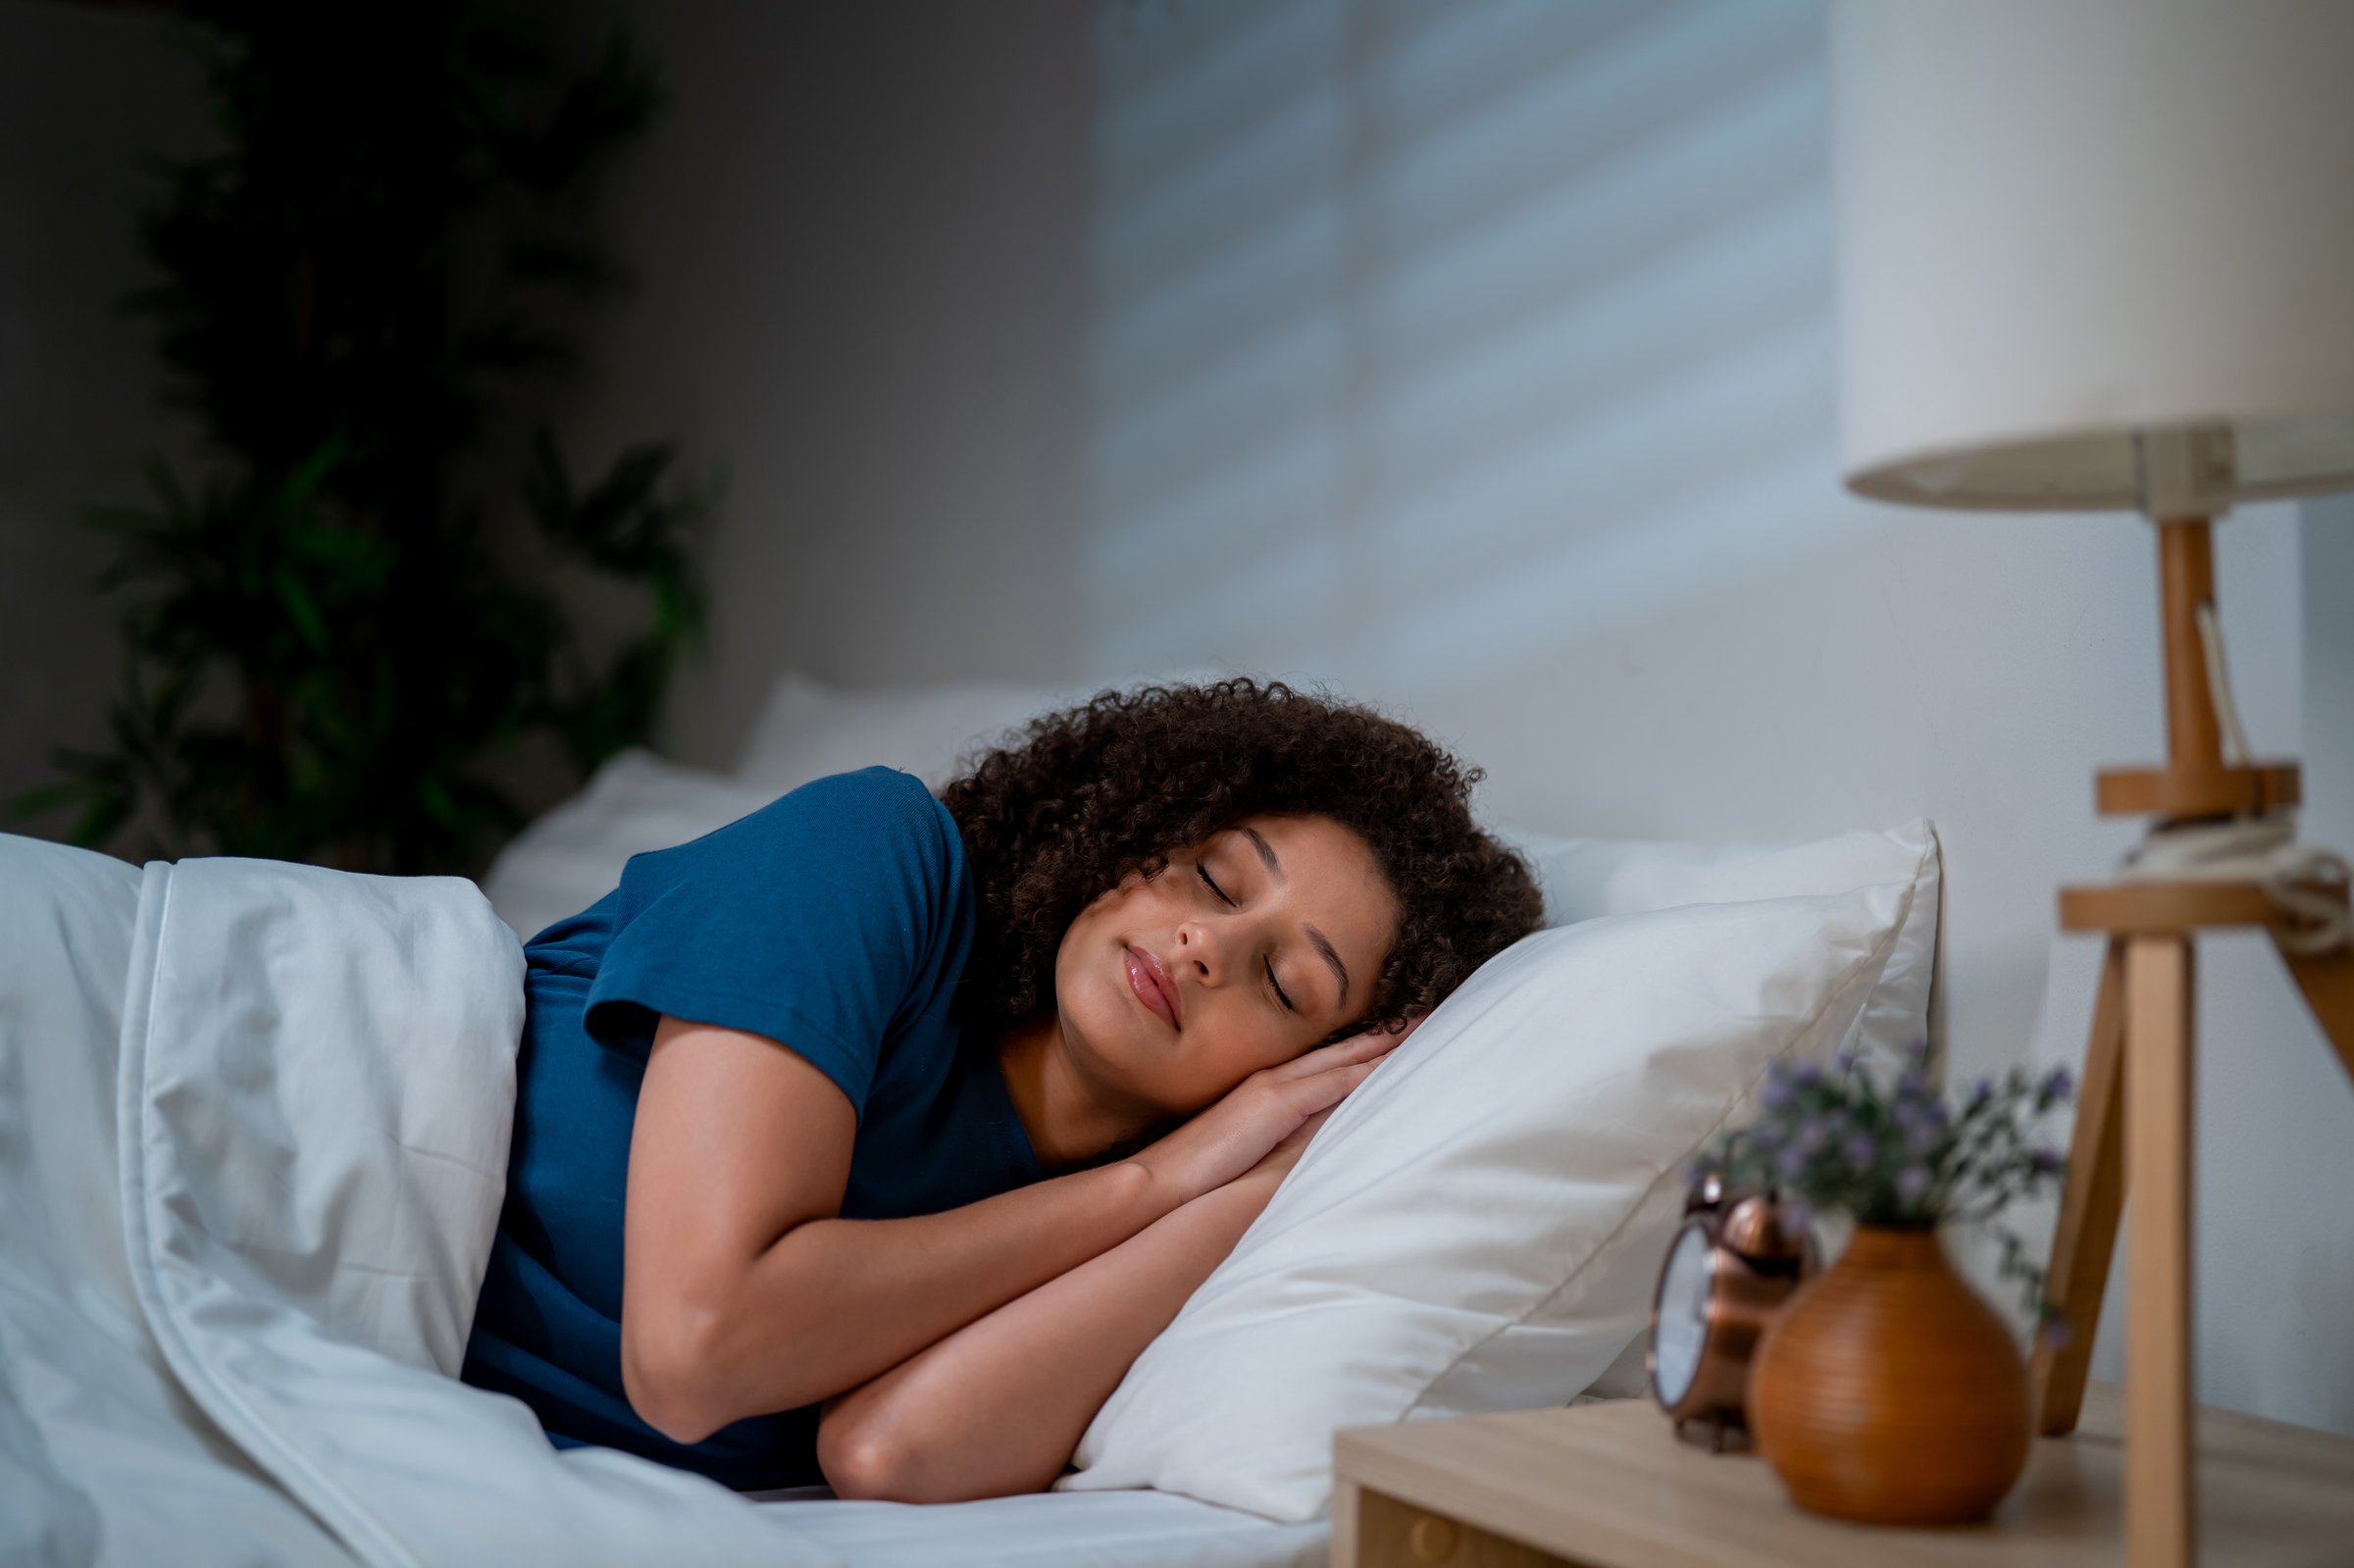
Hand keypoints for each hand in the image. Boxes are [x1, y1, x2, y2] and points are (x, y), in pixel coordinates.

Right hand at [1127, 1024, 1410, 1205]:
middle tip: (1429, 1014)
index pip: (1330, 1062)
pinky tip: (1395, 1064)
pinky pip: (1333, 1084)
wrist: (1161, 1179)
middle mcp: (1276, 1077)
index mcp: (1269, 1088)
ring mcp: (1275, 1087)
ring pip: (1344, 1059)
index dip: (1367, 1045)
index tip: (1403, 1033)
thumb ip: (1284, 1140)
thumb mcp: (1249, 1149)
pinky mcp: (1276, 1104)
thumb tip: (1321, 1145)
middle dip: (1387, 1033)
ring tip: (1425, 1025)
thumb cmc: (1199, 1172)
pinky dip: (1365, 1072)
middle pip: (1344, 1050)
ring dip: (1386, 1043)